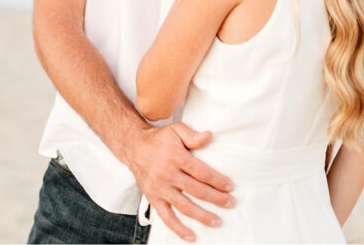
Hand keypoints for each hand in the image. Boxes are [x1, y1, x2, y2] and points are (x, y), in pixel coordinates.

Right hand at [128, 123, 234, 241]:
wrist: (133, 147)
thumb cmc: (158, 139)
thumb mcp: (175, 130)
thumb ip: (192, 135)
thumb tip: (209, 136)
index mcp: (174, 156)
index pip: (201, 172)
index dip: (217, 180)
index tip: (230, 187)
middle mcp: (166, 173)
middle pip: (196, 190)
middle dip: (216, 198)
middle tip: (230, 203)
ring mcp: (159, 188)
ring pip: (184, 206)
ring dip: (203, 216)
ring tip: (217, 221)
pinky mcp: (153, 198)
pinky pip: (166, 217)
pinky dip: (179, 228)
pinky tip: (191, 236)